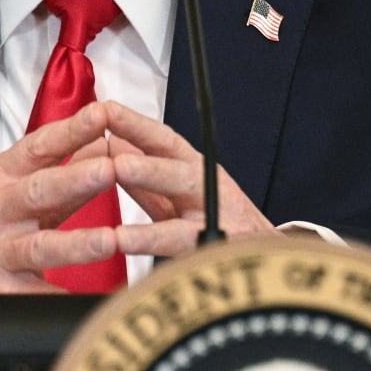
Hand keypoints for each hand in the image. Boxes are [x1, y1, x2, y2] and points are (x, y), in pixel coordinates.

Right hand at [0, 102, 123, 357]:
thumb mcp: (14, 189)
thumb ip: (62, 170)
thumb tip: (108, 141)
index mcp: (0, 178)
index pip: (38, 147)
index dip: (71, 130)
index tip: (102, 114)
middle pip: (37, 191)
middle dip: (74, 178)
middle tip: (111, 168)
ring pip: (38, 247)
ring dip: (77, 243)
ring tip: (110, 240)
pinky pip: (38, 298)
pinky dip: (67, 300)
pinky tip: (96, 301)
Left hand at [99, 100, 279, 257]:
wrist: (265, 259)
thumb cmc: (221, 220)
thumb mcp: (182, 192)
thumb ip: (147, 175)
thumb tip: (111, 145)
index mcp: (196, 172)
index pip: (165, 143)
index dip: (136, 126)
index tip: (105, 111)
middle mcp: (209, 193)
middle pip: (180, 175)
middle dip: (147, 166)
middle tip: (113, 157)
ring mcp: (218, 227)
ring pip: (184, 221)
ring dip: (151, 216)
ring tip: (120, 210)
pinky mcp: (219, 259)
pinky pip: (184, 256)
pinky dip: (153, 249)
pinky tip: (125, 244)